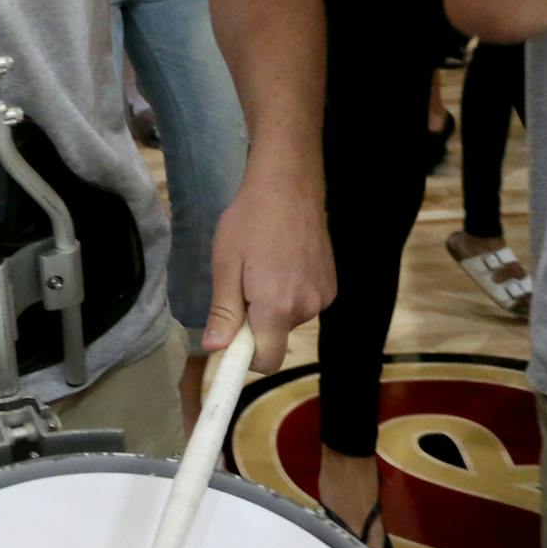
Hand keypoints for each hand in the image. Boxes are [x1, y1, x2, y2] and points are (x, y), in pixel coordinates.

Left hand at [203, 161, 335, 371]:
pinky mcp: (331, 286)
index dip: (244, 359)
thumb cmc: (249, 221)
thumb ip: (223, 310)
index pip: (266, 360)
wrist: (289, 187)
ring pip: (288, 319)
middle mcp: (306, 308)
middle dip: (254, 323)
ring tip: (262, 265)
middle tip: (240, 283)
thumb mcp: (226, 264)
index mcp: (276, 307)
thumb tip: (214, 348)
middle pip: (274, 338)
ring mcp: (323, 297)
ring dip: (271, 305)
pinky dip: (289, 292)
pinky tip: (282, 261)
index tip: (228, 346)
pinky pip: (303, 303)